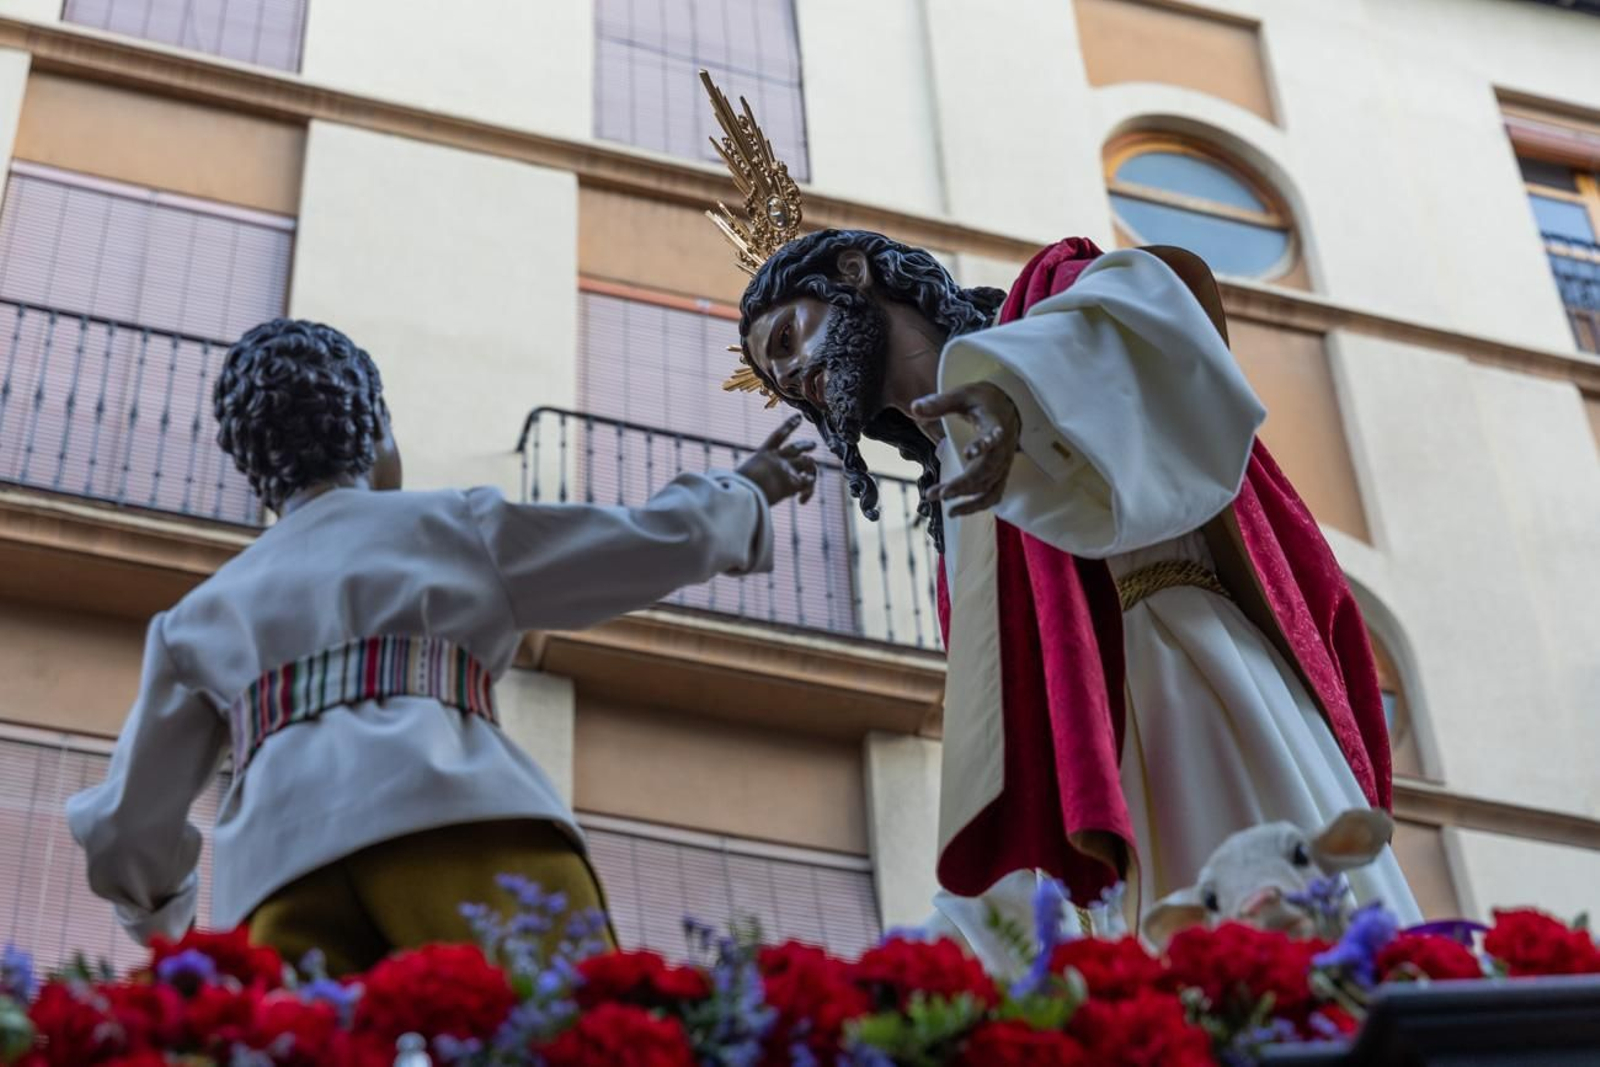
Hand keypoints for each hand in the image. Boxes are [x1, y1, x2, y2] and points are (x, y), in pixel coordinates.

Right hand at [736, 414, 819, 505]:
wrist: (742, 492)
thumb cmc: (733, 486)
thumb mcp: (740, 475)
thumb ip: (745, 476)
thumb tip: (722, 482)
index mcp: (762, 453)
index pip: (778, 434)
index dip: (790, 424)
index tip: (799, 417)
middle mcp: (777, 458)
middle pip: (797, 447)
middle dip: (806, 445)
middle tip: (813, 444)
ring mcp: (786, 468)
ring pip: (808, 462)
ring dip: (812, 469)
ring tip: (811, 477)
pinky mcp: (793, 482)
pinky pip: (808, 483)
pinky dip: (808, 492)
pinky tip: (801, 501)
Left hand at [911, 381, 1020, 516]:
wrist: (1006, 405)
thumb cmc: (981, 401)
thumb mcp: (960, 396)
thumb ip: (939, 403)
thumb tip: (914, 408)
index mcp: (995, 424)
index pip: (993, 436)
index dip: (982, 445)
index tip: (968, 453)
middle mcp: (1003, 448)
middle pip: (987, 470)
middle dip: (964, 484)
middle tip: (940, 493)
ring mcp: (1003, 463)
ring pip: (990, 487)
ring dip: (968, 499)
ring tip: (945, 507)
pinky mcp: (1000, 473)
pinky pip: (993, 494)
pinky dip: (976, 505)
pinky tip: (955, 511)